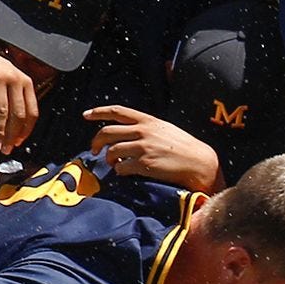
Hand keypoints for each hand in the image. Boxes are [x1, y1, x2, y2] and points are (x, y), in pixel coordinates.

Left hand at [85, 106, 222, 190]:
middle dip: (96, 142)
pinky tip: (125, 172)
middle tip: (94, 151)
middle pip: (107, 133)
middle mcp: (143, 131)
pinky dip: (119, 171)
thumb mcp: (164, 129)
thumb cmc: (183, 146)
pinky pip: (121, 168)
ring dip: (109, 160)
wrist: (198, 162)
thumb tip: (126, 134)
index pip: (117, 111)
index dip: (99, 111)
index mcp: (147, 120)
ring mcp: (143, 148)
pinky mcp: (144, 165)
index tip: (86, 115)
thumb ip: (145, 128)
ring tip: (115, 164)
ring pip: (111, 152)